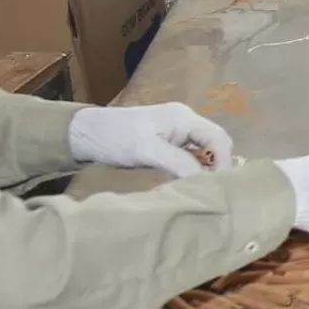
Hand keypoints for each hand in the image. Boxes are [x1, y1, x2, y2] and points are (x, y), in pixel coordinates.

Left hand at [68, 103, 233, 177]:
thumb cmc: (115, 137)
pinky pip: (189, 156)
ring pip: (203, 151)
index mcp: (184, 117)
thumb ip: (178, 163)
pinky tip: (184, 183)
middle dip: (217, 166)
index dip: (224, 162)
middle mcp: (185, 121)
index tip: (218, 187)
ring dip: (203, 170)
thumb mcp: (146, 150)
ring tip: (198, 190)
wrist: (84, 133)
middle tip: (210, 191)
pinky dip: (191, 169)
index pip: (219, 138)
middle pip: (215, 144)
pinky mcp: (166, 142)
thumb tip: (204, 181)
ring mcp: (176, 131)